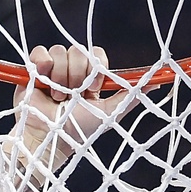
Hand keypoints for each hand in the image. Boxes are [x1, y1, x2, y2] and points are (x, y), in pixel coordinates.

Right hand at [10, 43, 134, 171]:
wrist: (49, 140)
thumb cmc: (78, 130)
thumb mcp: (108, 113)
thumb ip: (130, 97)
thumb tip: (156, 84)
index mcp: (90, 77)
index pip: (96, 54)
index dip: (95, 68)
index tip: (93, 89)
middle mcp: (72, 70)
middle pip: (78, 51)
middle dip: (77, 75)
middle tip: (73, 95)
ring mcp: (52, 69)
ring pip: (60, 51)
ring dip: (59, 77)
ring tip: (57, 97)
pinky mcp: (34, 69)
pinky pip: (40, 52)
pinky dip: (43, 64)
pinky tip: (43, 82)